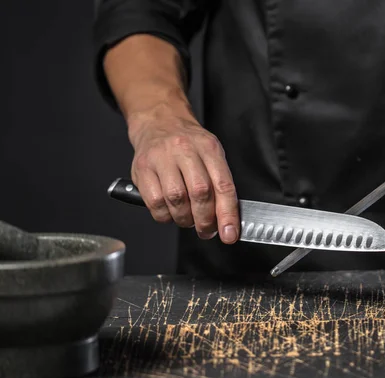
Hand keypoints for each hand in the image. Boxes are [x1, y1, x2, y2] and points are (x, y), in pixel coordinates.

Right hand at [128, 105, 239, 242]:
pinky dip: (165, 216)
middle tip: (207, 230)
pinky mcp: (142, 169)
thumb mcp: (212, 155)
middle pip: (200, 193)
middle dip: (205, 220)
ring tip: (188, 219)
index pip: (223, 185)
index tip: (229, 234)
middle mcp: (185, 150)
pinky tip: (170, 212)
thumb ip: (220, 185)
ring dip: (185, 219)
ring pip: (176, 200)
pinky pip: (155, 202)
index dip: (228, 214)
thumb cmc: (189, 144)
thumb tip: (227, 220)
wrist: (160, 122)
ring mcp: (161, 158)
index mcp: (209, 148)